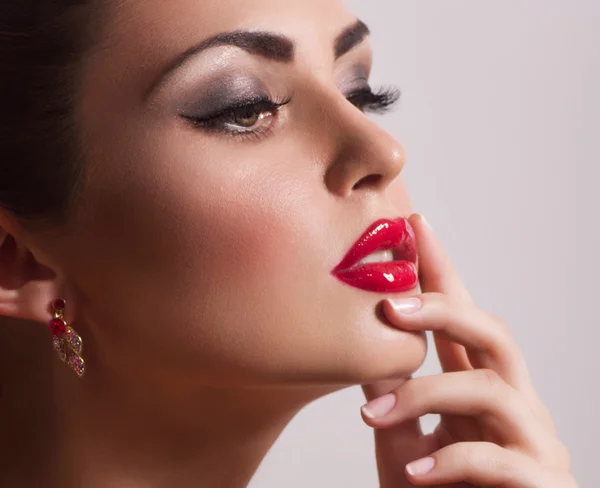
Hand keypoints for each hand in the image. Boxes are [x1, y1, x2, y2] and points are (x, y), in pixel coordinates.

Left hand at [360, 214, 577, 486]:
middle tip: (392, 305)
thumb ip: (392, 394)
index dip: (441, 270)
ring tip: (370, 417)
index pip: (462, 318)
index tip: (415, 225)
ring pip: (489, 389)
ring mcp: (532, 440)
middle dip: (444, 308)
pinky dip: (450, 460)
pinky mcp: (541, 483)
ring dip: (422, 397)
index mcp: (479, 386)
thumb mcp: (404, 440)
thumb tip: (365, 346)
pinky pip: (498, 458)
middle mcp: (512, 402)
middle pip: (492, 331)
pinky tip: (415, 470)